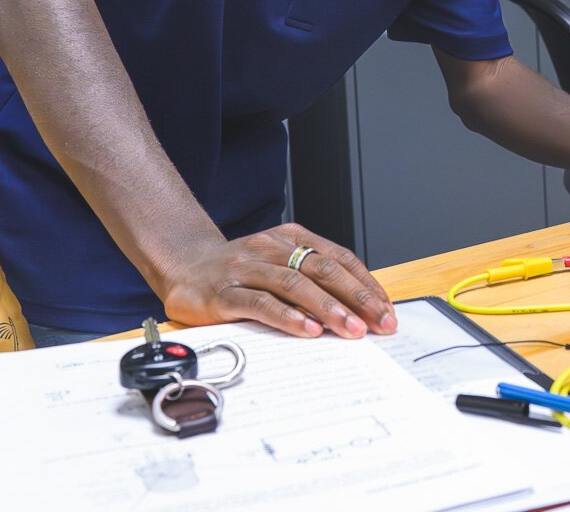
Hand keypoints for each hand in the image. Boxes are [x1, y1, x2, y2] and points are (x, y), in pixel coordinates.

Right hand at [158, 223, 394, 338]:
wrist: (182, 266)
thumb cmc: (240, 271)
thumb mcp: (279, 265)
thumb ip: (311, 280)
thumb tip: (357, 310)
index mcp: (291, 238)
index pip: (338, 259)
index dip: (365, 284)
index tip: (386, 309)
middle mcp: (272, 248)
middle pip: (323, 269)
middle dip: (356, 298)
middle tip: (379, 322)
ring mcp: (247, 268)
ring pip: (294, 284)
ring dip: (327, 308)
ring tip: (350, 330)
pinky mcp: (223, 293)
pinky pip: (260, 302)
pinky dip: (287, 316)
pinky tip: (307, 330)